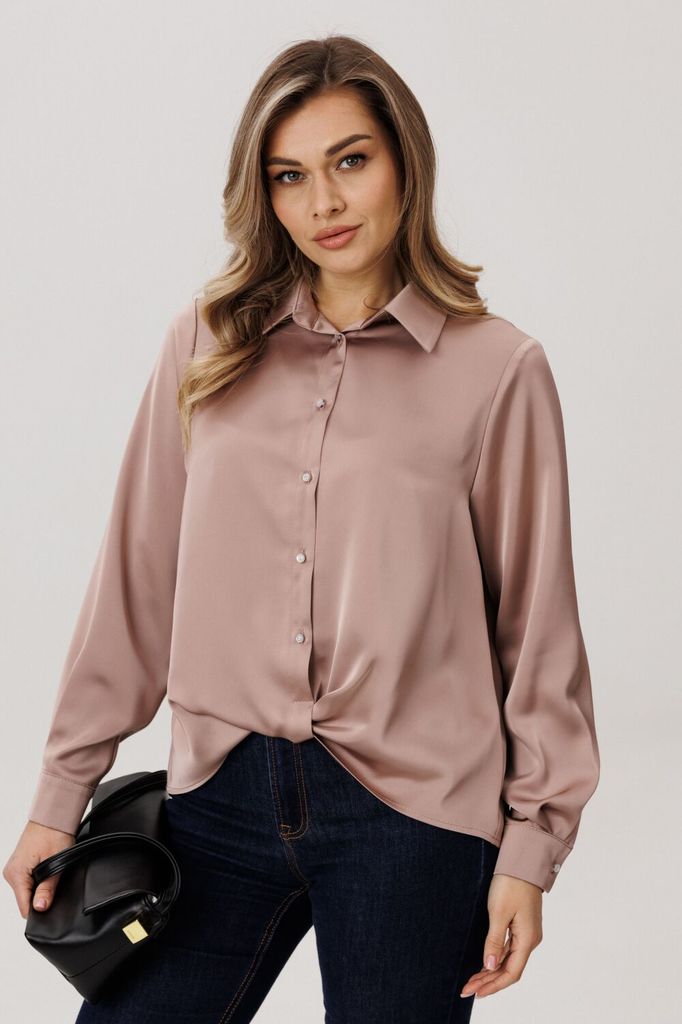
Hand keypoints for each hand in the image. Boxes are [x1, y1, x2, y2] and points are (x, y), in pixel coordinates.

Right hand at [3, 820, 75, 918]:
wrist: (53, 815)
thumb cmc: (54, 832)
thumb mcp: (56, 863)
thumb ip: (47, 888)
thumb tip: (39, 908)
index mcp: (16, 874)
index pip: (24, 907)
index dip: (39, 909)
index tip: (51, 903)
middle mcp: (11, 873)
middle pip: (26, 899)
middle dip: (41, 896)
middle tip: (55, 880)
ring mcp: (14, 869)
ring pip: (28, 890)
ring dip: (40, 886)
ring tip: (52, 870)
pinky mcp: (20, 865)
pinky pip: (28, 881)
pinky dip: (38, 879)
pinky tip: (47, 868)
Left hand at [460, 873, 542, 999]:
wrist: (522, 862)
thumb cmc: (511, 884)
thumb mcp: (499, 912)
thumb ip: (494, 941)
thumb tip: (490, 966)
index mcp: (527, 939)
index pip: (511, 973)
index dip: (493, 985)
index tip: (475, 991)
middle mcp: (530, 939)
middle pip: (510, 969)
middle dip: (489, 981)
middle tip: (468, 989)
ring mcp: (527, 932)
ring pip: (509, 960)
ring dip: (491, 971)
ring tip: (473, 981)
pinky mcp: (521, 925)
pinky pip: (509, 949)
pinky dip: (496, 958)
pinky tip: (485, 963)